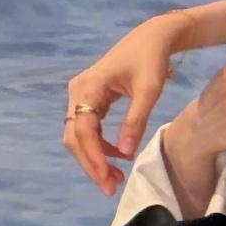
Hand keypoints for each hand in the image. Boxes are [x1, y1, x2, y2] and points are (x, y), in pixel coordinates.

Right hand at [63, 10, 191, 194]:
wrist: (151, 37)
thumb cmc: (151, 60)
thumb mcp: (149, 91)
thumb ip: (135, 120)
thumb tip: (124, 153)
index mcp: (87, 88)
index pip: (83, 131)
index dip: (93, 157)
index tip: (107, 179)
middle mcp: (76, 92)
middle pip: (74, 137)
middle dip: (91, 163)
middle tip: (110, 188)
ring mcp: (80, 95)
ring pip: (78, 135)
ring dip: (93, 157)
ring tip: (115, 178)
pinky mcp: (88, 98)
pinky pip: (87, 128)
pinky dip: (98, 146)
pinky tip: (116, 157)